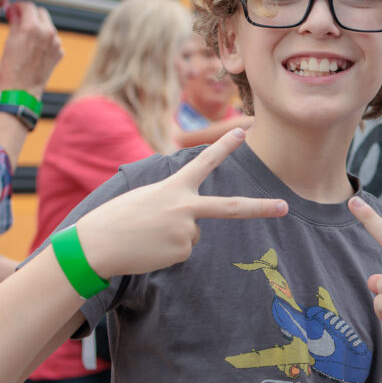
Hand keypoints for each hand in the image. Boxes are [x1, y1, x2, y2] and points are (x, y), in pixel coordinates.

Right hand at [0, 0, 62, 96]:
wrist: (22, 90)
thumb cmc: (11, 68)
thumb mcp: (9, 42)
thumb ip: (15, 23)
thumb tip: (15, 12)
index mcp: (32, 27)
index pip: (28, 6)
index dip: (18, 7)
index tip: (13, 11)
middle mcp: (48, 32)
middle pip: (41, 12)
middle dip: (30, 15)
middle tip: (20, 21)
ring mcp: (56, 43)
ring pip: (48, 26)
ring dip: (39, 28)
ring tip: (26, 40)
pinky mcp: (60, 52)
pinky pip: (53, 40)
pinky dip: (45, 41)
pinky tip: (35, 51)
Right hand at [75, 129, 287, 278]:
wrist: (96, 245)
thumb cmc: (116, 218)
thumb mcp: (146, 197)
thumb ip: (174, 202)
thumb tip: (195, 227)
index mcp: (174, 187)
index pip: (204, 161)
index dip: (225, 145)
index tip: (245, 131)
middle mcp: (185, 207)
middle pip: (230, 208)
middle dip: (260, 207)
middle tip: (285, 207)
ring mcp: (186, 231)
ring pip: (193, 233)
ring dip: (173, 235)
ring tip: (147, 235)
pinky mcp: (181, 251)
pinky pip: (183, 249)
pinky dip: (167, 250)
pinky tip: (149, 247)